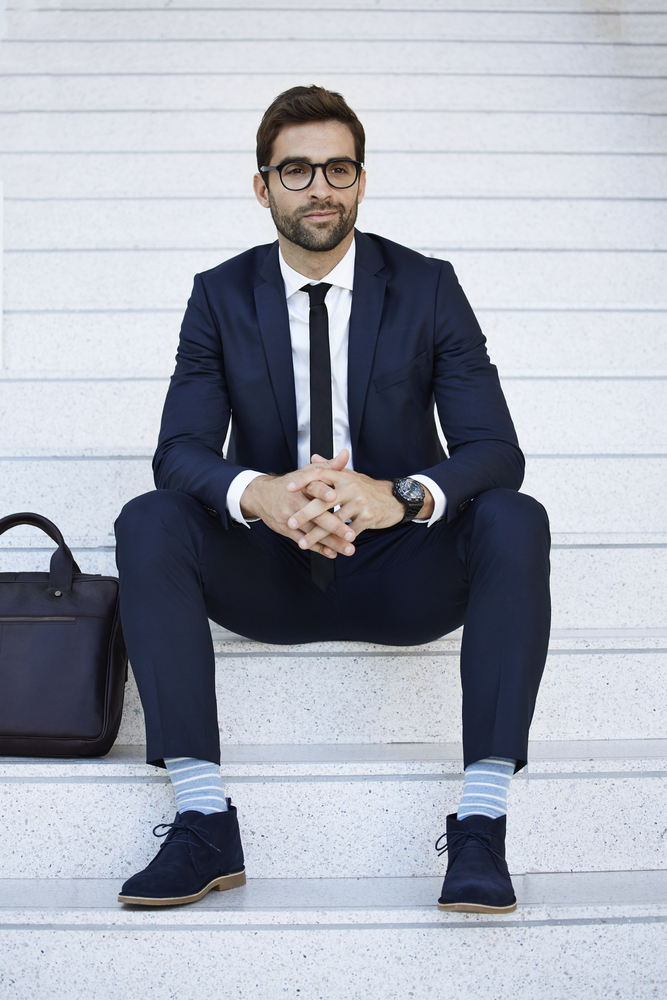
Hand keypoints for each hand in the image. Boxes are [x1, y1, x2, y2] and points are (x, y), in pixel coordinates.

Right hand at [239, 451, 356, 558]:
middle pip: (316, 515)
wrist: (262, 496)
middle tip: (350, 534)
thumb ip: (328, 465)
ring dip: (331, 542)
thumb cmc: (290, 484)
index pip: (312, 487)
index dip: (322, 492)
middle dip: (335, 526)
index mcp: (302, 486)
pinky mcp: (287, 530)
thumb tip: (345, 455)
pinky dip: (319, 548)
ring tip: (348, 548)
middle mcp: (295, 502)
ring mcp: (291, 518)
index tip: (335, 497)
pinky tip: (332, 553)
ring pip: (313, 532)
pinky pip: (304, 541)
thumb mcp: (307, 472)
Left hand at [286, 454, 433, 551]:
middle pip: (323, 501)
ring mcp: (360, 503)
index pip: (320, 473)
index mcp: (344, 476)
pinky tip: (326, 550)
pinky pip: (349, 532)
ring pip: (334, 521)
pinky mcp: (368, 517)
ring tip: (303, 543)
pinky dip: (336, 542)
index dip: (303, 480)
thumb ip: (330, 467)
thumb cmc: (368, 488)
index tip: (288, 488)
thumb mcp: (350, 475)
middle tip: (290, 523)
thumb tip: (313, 456)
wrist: (395, 499)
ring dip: (317, 534)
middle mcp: (351, 487)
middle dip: (305, 514)